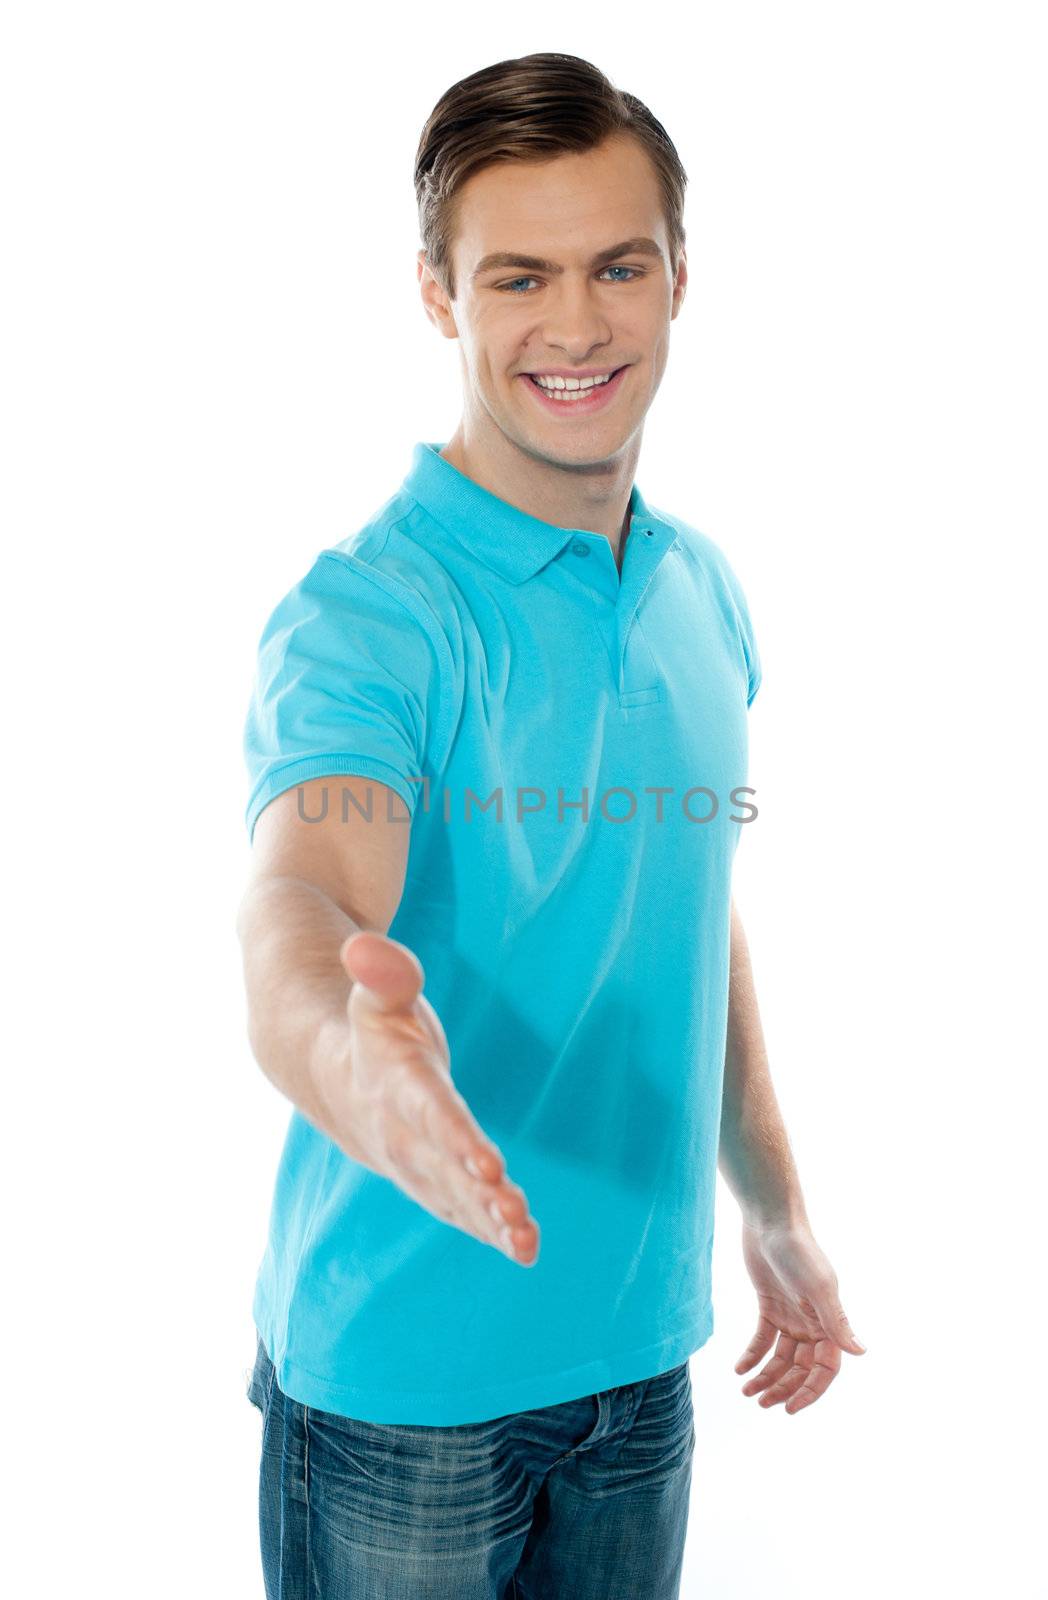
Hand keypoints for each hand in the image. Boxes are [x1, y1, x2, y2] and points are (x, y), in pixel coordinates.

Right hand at [326, 929, 539, 1266]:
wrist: (328, 1072)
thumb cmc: (371, 1024)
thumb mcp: (377, 992)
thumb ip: (382, 971)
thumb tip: (363, 942)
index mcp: (394, 1084)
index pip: (430, 1115)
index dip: (458, 1141)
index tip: (490, 1165)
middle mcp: (400, 1134)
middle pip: (444, 1169)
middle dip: (479, 1195)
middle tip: (517, 1214)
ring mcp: (413, 1164)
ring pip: (453, 1200)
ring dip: (488, 1223)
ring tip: (527, 1243)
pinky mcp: (429, 1180)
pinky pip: (458, 1211)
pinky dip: (488, 1232)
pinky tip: (526, 1248)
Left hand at [734, 1219, 865, 1412]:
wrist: (770, 1222)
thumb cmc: (799, 1251)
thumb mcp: (818, 1287)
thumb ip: (837, 1321)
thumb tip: (861, 1352)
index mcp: (828, 1322)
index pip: (825, 1369)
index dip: (810, 1391)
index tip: (789, 1409)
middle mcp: (812, 1322)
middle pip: (800, 1368)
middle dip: (783, 1388)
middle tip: (761, 1403)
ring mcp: (791, 1315)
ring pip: (781, 1357)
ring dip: (766, 1376)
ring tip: (746, 1391)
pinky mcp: (770, 1306)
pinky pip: (762, 1339)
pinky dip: (752, 1355)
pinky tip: (739, 1368)